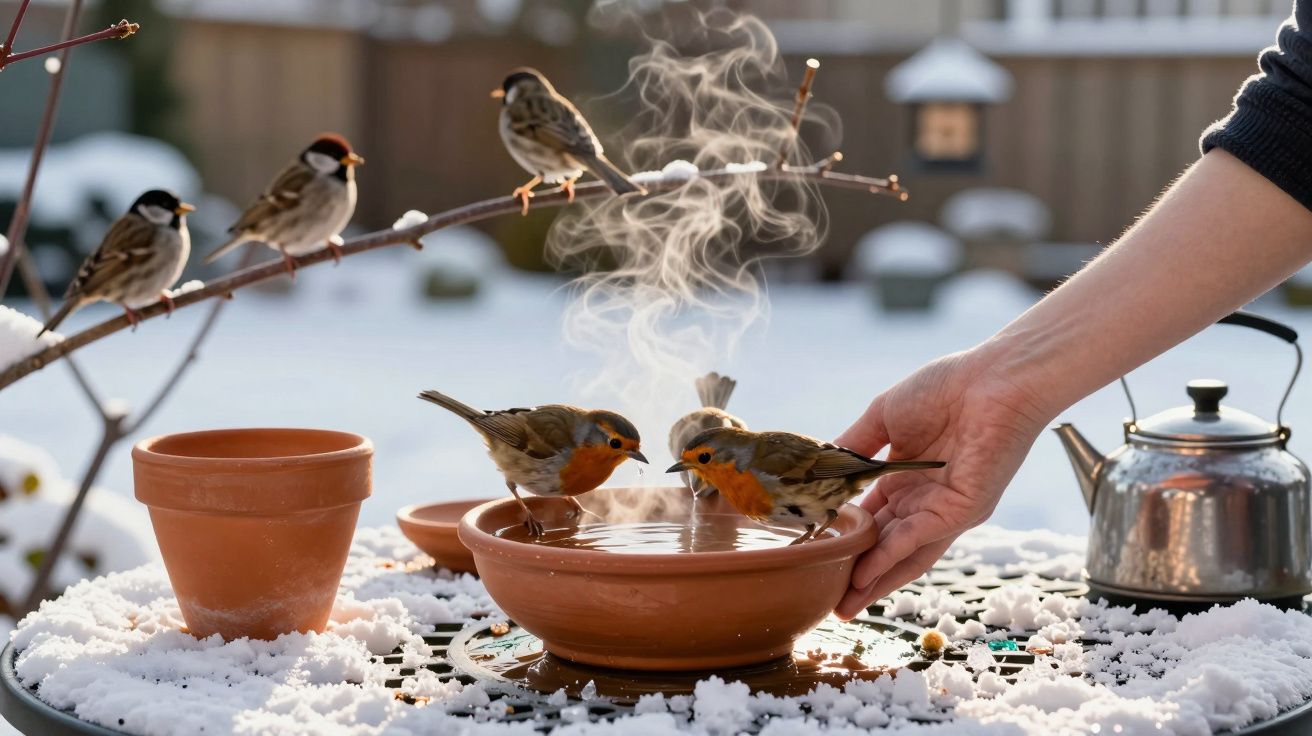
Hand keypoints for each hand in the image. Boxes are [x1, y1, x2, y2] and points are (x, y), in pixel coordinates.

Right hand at [832, 348, 1052, 619]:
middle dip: (858, 574)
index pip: (871, 519)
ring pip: (902, 553)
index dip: (845, 540)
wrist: (993, 378)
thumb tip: (820, 464)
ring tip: (844, 605)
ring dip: (874, 580)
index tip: (817, 557)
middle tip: (828, 601)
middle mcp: (923, 501)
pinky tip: (865, 573)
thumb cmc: (946, 388)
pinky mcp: (962, 511)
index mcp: (905, 479)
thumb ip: (855, 445)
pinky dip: (890, 557)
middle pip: (885, 546)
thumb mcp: (884, 416)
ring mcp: (943, 510)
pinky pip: (919, 538)